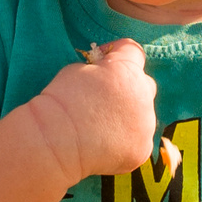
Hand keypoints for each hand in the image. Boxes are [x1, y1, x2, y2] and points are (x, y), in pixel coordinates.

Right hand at [16, 39, 159, 183]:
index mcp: (127, 71)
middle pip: (144, 85)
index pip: (134, 52)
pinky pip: (139, 140)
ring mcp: (145, 125)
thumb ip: (102, 68)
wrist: (56, 140)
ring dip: (129, 117)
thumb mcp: (77, 68)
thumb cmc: (61, 101)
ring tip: (104, 128)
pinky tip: (106, 145)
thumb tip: (107, 72)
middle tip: (105, 100)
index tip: (105, 63)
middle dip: (129, 88)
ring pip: (144, 116)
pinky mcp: (141, 149)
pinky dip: (126, 142)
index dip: (119, 55)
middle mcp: (143, 96)